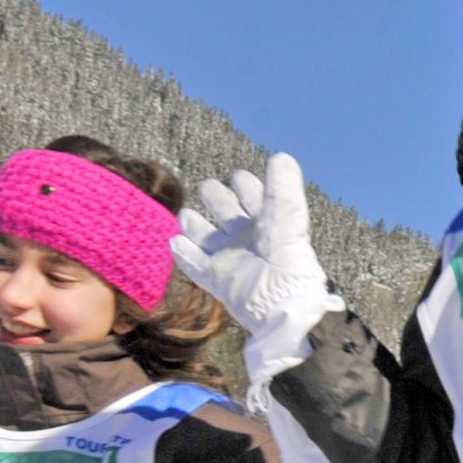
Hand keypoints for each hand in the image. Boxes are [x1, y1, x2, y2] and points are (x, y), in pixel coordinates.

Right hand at [173, 154, 340, 378]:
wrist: (280, 306)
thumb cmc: (286, 258)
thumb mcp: (287, 217)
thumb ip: (282, 187)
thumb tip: (281, 156)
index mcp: (267, 222)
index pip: (253, 196)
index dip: (245, 185)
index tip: (240, 177)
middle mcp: (248, 239)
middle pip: (226, 212)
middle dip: (217, 198)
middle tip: (210, 188)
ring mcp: (231, 260)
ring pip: (207, 237)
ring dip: (194, 225)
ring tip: (188, 215)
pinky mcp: (217, 280)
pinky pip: (195, 264)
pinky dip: (184, 252)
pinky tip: (176, 241)